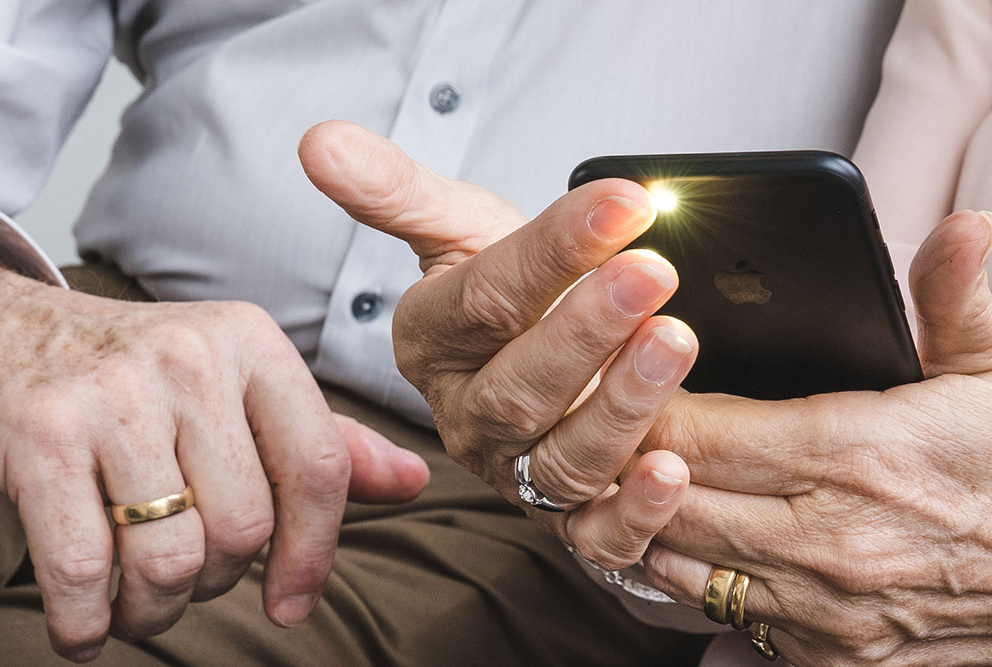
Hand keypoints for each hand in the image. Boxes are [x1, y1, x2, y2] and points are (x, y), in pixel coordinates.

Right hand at [0, 239, 428, 661]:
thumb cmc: (122, 374)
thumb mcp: (230, 384)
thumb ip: (318, 437)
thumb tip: (413, 480)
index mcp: (251, 342)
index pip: (318, 467)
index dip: (314, 554)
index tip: (290, 604)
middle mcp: (190, 357)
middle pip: (245, 526)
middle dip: (220, 583)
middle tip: (186, 580)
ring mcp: (113, 391)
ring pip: (174, 557)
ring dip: (154, 609)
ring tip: (135, 600)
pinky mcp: (40, 430)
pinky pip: (84, 569)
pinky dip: (86, 623)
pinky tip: (84, 625)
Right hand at [300, 120, 697, 570]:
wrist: (540, 358)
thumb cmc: (502, 292)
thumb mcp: (457, 228)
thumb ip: (395, 188)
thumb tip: (318, 139)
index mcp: (430, 341)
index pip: (484, 297)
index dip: (553, 249)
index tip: (623, 201)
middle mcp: (466, 415)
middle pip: (515, 388)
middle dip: (584, 331)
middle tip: (650, 272)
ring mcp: (516, 471)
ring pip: (559, 458)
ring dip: (620, 406)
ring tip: (674, 341)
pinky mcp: (568, 518)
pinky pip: (595, 535)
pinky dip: (635, 513)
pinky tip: (672, 470)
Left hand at [639, 211, 991, 663]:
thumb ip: (954, 296)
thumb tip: (961, 222)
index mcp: (856, 453)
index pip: (698, 427)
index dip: (639, 398)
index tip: (612, 368)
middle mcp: (827, 539)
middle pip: (669, 492)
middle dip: (620, 453)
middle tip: (590, 414)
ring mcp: (824, 608)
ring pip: (677, 561)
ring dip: (638, 515)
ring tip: (613, 471)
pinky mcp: (831, 658)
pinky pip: (721, 617)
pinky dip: (687, 575)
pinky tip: (674, 535)